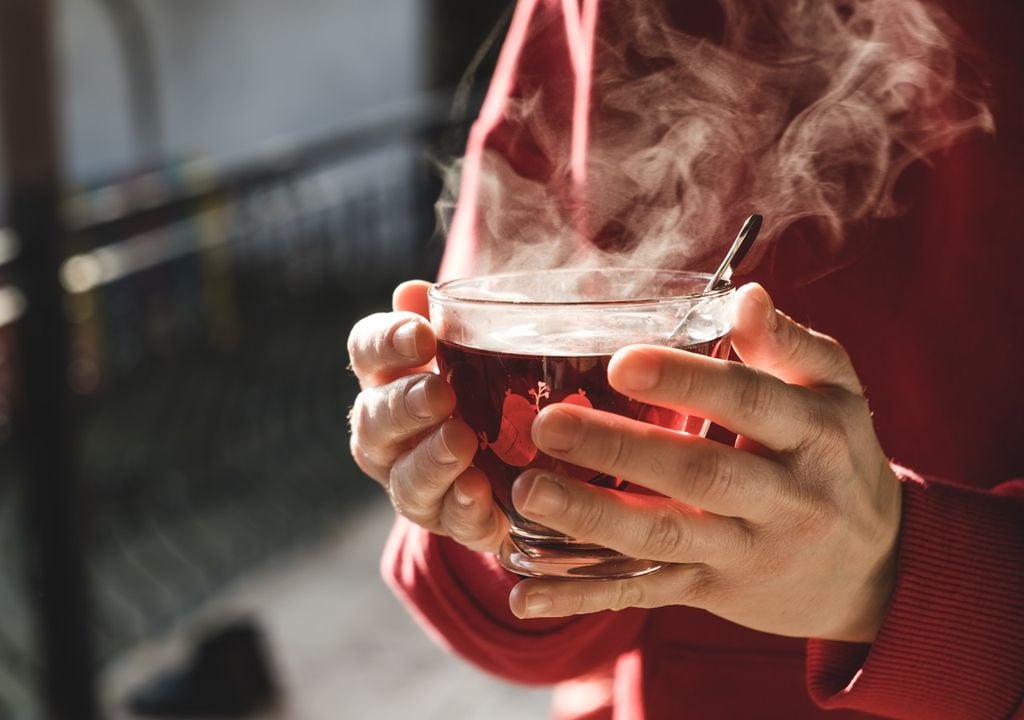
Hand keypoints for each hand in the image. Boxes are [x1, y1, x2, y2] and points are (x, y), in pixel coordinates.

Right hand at [347, 281, 506, 551]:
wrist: (519, 464)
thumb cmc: (486, 389)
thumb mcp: (478, 351)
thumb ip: (450, 323)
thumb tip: (414, 291)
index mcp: (388, 379)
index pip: (367, 351)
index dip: (387, 343)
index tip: (422, 334)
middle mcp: (387, 435)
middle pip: (374, 419)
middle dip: (405, 406)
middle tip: (440, 394)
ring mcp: (412, 483)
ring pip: (404, 478)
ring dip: (430, 460)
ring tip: (461, 441)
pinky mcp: (449, 522)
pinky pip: (450, 520)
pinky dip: (463, 507)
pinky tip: (480, 491)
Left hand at [508, 283, 901, 642]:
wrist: (874, 570)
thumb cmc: (838, 455)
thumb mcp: (835, 392)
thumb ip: (788, 345)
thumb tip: (745, 296)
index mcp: (814, 433)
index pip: (748, 401)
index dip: (686, 380)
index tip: (620, 362)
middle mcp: (785, 498)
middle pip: (700, 474)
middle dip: (621, 451)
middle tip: (549, 425)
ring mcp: (746, 552)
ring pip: (666, 539)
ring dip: (593, 519)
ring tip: (528, 493)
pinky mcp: (713, 591)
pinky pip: (644, 594)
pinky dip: (583, 597)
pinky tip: (528, 594)